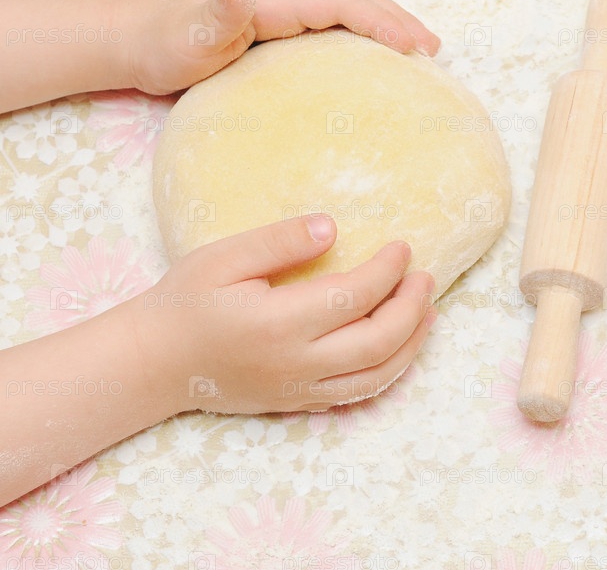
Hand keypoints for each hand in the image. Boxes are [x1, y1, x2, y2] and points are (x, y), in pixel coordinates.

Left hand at [128, 0, 441, 94]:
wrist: (142, 39)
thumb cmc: (168, 42)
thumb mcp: (192, 33)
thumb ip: (221, 9)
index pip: (343, 3)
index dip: (382, 22)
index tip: (414, 50)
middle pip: (356, 0)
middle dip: (398, 21)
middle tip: (434, 51)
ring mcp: (287, 9)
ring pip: (349, 9)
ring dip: (387, 24)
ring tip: (419, 49)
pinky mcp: (282, 26)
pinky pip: (335, 25)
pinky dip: (363, 34)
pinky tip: (373, 54)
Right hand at [137, 215, 436, 413]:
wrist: (154, 363)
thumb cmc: (185, 302)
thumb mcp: (223, 258)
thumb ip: (279, 242)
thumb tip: (333, 227)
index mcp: (278, 323)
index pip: (355, 295)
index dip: (388, 270)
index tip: (403, 246)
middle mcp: (296, 363)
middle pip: (379, 341)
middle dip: (412, 307)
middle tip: (425, 276)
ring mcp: (299, 389)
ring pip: (376, 377)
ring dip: (411, 343)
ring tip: (428, 312)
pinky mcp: (297, 403)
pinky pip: (356, 394)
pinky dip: (388, 370)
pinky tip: (398, 347)